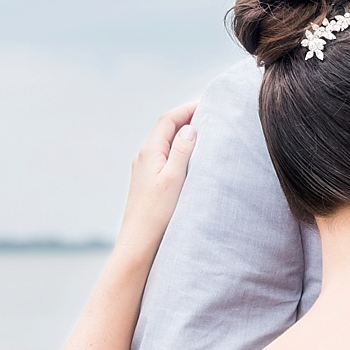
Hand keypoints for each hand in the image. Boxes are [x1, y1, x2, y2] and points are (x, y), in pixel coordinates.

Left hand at [115, 103, 197, 260]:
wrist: (138, 244)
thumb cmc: (157, 214)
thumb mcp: (174, 178)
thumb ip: (182, 150)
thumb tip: (190, 128)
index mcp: (149, 151)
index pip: (168, 119)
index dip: (187, 109)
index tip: (208, 104)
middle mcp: (143, 157)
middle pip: (166, 128)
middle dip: (187, 119)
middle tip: (211, 117)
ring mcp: (144, 170)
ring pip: (166, 143)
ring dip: (184, 135)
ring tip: (205, 135)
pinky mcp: (148, 182)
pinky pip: (164, 157)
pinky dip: (179, 151)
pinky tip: (192, 160)